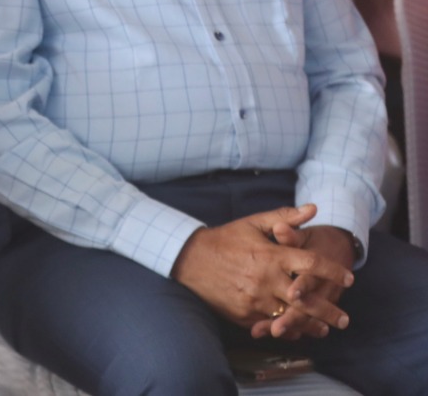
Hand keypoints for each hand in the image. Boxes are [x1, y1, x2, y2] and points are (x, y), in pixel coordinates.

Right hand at [171, 203, 353, 334]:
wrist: (190, 259)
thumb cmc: (225, 239)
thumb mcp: (253, 223)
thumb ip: (285, 217)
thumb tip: (314, 208)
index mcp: (271, 255)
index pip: (311, 264)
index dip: (333, 271)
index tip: (349, 278)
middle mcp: (266, 280)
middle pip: (308, 300)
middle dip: (330, 311)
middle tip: (345, 319)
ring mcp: (255, 300)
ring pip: (292, 317)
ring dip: (312, 325)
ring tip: (325, 329)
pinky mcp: (245, 314)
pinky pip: (272, 325)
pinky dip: (287, 329)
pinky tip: (297, 331)